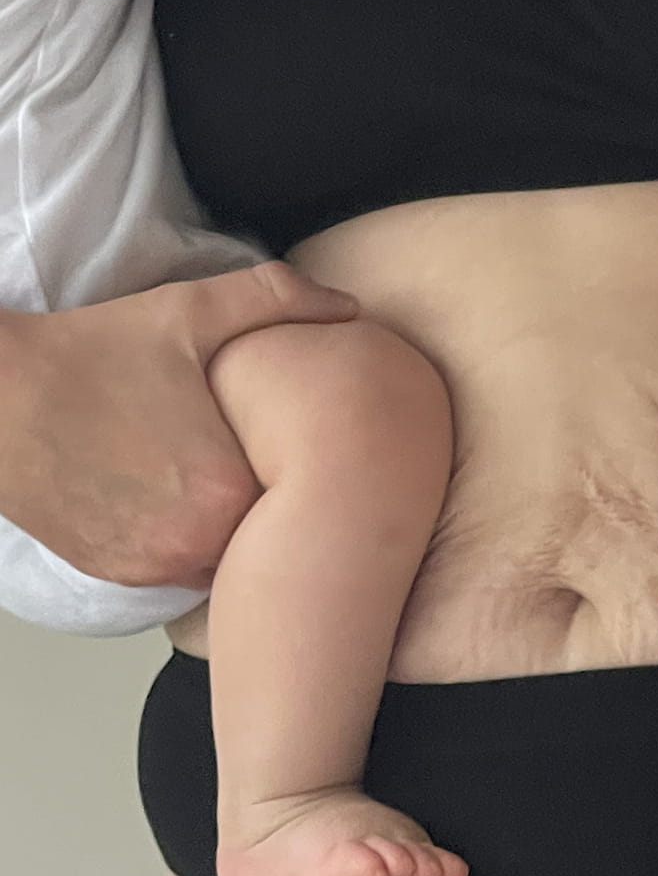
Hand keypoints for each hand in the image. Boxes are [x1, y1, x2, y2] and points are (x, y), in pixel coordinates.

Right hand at [0, 264, 356, 587]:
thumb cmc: (91, 353)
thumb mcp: (189, 312)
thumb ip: (276, 300)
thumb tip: (348, 306)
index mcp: (224, 489)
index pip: (305, 494)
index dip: (311, 463)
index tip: (308, 440)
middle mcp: (191, 545)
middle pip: (268, 531)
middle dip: (273, 495)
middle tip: (265, 452)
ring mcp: (151, 567)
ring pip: (226, 554)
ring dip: (232, 523)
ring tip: (220, 471)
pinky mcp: (118, 574)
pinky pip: (181, 566)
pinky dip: (189, 537)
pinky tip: (179, 491)